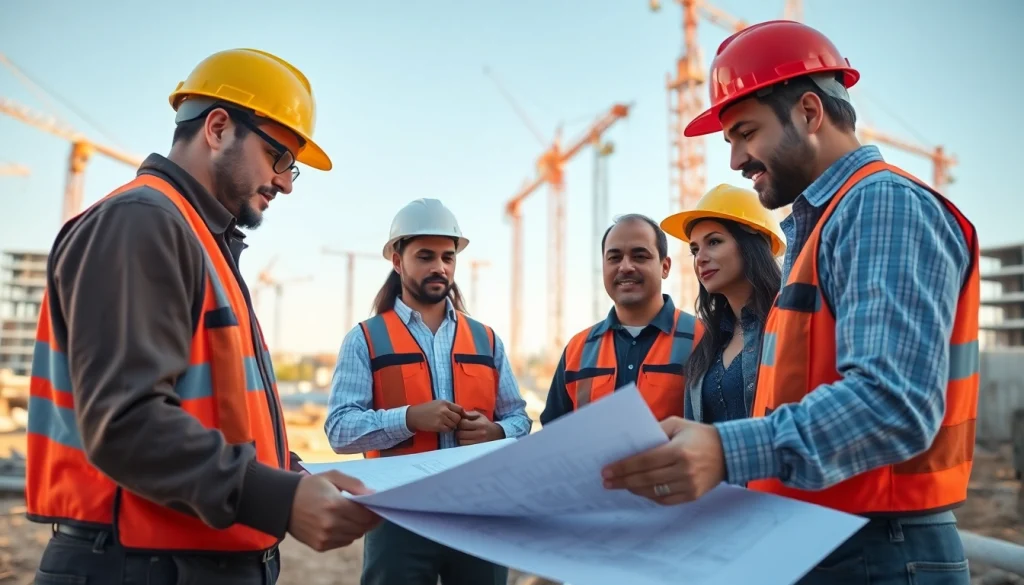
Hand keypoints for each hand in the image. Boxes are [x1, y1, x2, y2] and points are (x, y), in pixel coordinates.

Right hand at [287, 471, 380, 551]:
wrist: (282, 502)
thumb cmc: (310, 486)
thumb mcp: (332, 476)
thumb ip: (354, 484)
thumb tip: (373, 494)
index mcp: (334, 505)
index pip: (366, 515)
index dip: (376, 512)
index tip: (379, 507)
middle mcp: (330, 524)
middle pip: (362, 527)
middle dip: (370, 520)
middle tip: (372, 512)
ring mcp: (324, 537)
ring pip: (355, 536)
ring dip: (359, 527)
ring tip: (356, 517)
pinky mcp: (320, 546)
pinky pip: (343, 542)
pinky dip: (347, 534)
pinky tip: (342, 524)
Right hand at [406, 400, 464, 432]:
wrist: (414, 415)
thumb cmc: (426, 409)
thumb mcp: (438, 403)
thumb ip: (448, 407)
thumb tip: (461, 412)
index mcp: (445, 402)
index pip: (460, 409)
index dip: (461, 414)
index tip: (458, 417)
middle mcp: (444, 409)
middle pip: (458, 418)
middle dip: (456, 421)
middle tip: (451, 422)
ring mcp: (441, 418)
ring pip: (454, 424)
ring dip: (451, 426)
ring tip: (445, 425)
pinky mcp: (438, 426)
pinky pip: (448, 429)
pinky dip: (447, 430)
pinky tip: (442, 428)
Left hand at [456, 410, 503, 445]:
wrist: (495, 434)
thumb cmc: (484, 423)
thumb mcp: (479, 415)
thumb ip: (469, 413)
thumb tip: (461, 412)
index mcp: (480, 425)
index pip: (462, 424)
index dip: (459, 422)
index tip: (461, 422)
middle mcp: (479, 434)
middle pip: (460, 433)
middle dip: (458, 430)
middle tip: (461, 429)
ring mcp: (478, 443)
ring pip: (461, 441)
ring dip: (459, 438)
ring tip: (463, 434)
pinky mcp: (476, 448)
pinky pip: (464, 446)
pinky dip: (463, 442)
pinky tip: (466, 439)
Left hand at [600, 416, 725, 504]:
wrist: (728, 451)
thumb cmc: (698, 435)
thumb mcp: (677, 424)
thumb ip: (654, 431)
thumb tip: (632, 443)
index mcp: (678, 451)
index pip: (644, 461)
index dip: (624, 467)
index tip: (607, 470)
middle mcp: (684, 470)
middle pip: (646, 478)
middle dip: (623, 480)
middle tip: (607, 481)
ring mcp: (689, 485)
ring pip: (654, 492)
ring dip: (634, 489)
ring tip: (620, 485)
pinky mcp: (693, 495)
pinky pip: (665, 500)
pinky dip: (650, 496)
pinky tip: (639, 490)